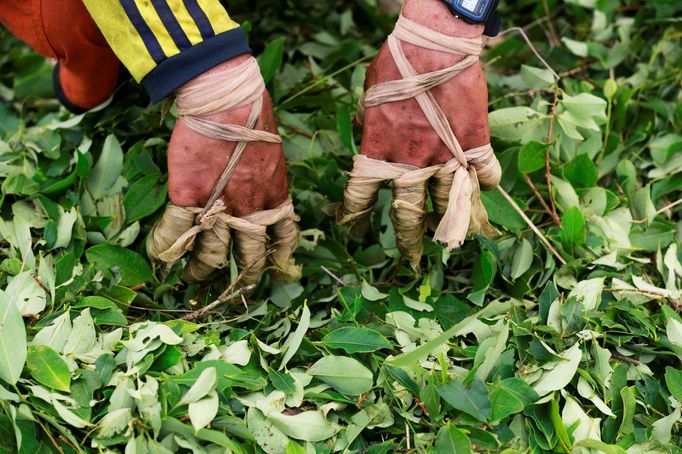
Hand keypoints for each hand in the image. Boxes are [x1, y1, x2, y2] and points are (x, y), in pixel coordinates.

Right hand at [148, 55, 299, 285]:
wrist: (226, 99)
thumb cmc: (252, 118)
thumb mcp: (273, 155)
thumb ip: (268, 180)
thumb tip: (264, 187)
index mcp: (276, 199)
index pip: (284, 240)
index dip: (280, 260)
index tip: (277, 272)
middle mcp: (251, 212)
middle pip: (249, 259)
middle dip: (241, 280)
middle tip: (232, 289)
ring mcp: (219, 208)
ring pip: (212, 256)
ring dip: (200, 272)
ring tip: (192, 280)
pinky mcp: (188, 198)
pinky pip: (175, 236)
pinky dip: (165, 250)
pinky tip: (160, 258)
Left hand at [338, 0, 500, 270]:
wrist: (438, 42)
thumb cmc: (397, 63)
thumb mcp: (370, 97)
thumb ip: (370, 126)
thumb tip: (369, 135)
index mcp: (378, 152)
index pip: (361, 197)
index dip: (357, 218)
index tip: (356, 231)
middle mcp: (412, 164)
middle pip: (408, 215)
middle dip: (407, 242)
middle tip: (408, 261)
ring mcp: (447, 157)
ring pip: (451, 206)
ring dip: (454, 229)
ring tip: (457, 246)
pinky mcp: (476, 144)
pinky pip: (485, 174)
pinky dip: (487, 185)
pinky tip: (487, 192)